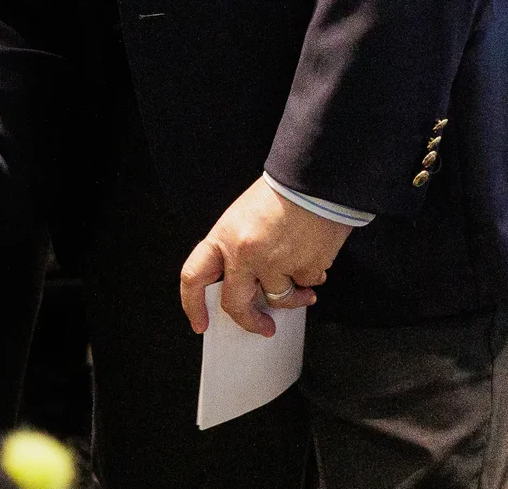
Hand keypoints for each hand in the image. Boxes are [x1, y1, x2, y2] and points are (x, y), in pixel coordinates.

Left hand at [179, 176, 350, 336]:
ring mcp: (274, 264)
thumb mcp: (243, 218)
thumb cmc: (280, 194)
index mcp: (224, 237)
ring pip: (278, 298)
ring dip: (294, 298)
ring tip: (303, 289)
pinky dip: (311, 278)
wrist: (313, 180)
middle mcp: (244, 254)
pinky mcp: (303, 269)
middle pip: (236, 304)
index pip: (194, 276)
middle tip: (263, 327)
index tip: (200, 322)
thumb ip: (237, 251)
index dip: (192, 304)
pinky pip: (306, 284)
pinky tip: (314, 258)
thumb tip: (243, 283)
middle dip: (250, 322)